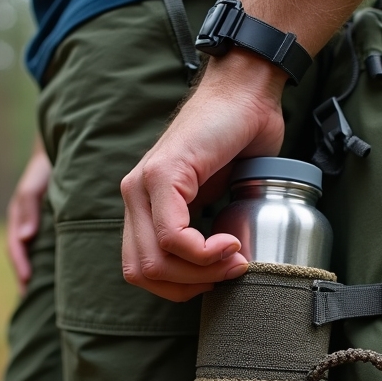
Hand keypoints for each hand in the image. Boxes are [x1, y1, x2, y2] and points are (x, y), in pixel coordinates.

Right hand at [7, 139, 50, 291]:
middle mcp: (26, 223)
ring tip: (43, 295)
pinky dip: (48, 262)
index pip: (15, 246)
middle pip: (22, 255)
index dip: (20, 265)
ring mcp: (37, 226)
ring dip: (35, 273)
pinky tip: (62, 276)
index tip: (26, 284)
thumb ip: (27, 206)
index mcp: (19, 216)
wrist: (63, 151)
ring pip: (34, 254)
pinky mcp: (51, 226)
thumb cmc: (46, 167)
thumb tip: (24, 237)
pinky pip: (46, 248)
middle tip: (31, 300)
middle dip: (25, 276)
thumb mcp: (34, 182)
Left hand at [120, 52, 286, 301]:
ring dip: (200, 272)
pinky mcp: (162, 173)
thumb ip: (204, 233)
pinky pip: (171, 236)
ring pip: (154, 260)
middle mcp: (134, 195)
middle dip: (190, 286)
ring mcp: (143, 183)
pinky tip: (229, 242)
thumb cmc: (240, 142)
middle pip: (141, 271)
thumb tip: (216, 275)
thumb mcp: (217, 201)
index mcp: (143, 205)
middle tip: (230, 271)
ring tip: (234, 256)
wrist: (247, 93)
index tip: (218, 277)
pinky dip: (204, 252)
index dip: (179, 287)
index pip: (140, 270)